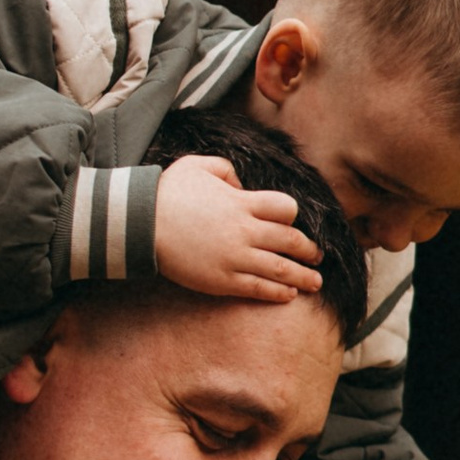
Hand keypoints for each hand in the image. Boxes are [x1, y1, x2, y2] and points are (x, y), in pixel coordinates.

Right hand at [151, 149, 322, 302]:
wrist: (141, 224)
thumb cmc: (167, 192)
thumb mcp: (199, 164)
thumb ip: (227, 169)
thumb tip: (242, 186)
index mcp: (242, 203)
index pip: (286, 209)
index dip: (291, 215)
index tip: (289, 222)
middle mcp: (245, 231)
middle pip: (291, 241)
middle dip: (309, 250)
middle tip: (318, 256)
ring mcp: (235, 258)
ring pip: (281, 269)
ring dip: (303, 276)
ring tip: (315, 283)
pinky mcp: (223, 280)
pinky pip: (259, 288)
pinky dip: (279, 292)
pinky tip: (289, 295)